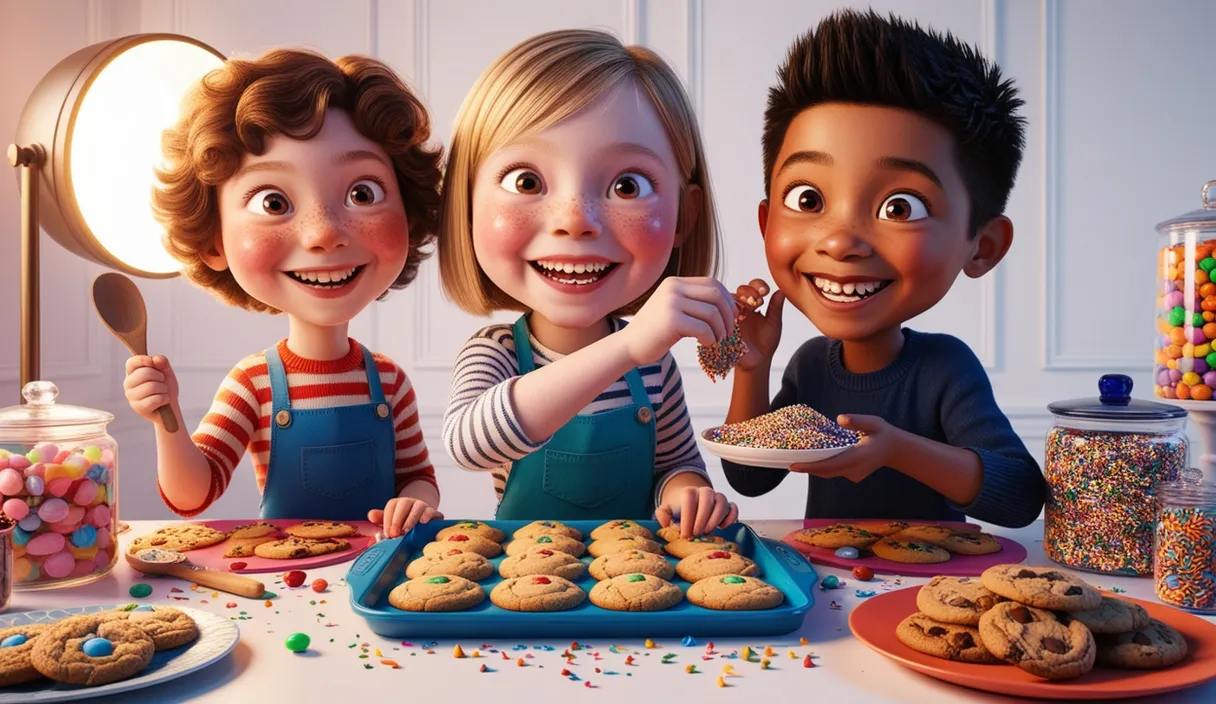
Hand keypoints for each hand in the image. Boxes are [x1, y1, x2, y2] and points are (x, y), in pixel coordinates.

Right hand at [123, 355, 178, 427]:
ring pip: (151, 386)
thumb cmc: (166, 387)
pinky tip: (163, 401)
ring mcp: (132, 397)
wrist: (171, 407)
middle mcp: (128, 384)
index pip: (131, 362)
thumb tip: (156, 359)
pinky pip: (156, 399)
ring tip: (162, 392)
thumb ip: (162, 362)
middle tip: (162, 382)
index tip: (153, 362)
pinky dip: (165, 399)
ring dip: (163, 389)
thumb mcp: (166, 372)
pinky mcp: (138, 408)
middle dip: (159, 377)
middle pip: (144, 373)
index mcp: (132, 373)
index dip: (143, 360)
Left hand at [368, 497, 442, 538]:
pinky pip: (431, 511)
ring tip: (407, 530)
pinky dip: (427, 515)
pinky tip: (423, 522)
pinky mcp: (434, 513)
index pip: (391, 506)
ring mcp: (423, 506)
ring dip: (411, 518)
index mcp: (398, 504)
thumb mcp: (391, 522)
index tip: (387, 534)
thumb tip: (371, 515)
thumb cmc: (404, 524)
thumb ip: (381, 520)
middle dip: (397, 519)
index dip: (388, 520)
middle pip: (403, 504)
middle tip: (394, 534)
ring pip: (417, 507)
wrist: (424, 523)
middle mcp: (410, 502)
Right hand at [621, 277, 736, 365]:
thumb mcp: (673, 309)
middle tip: (729, 331)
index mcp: (675, 283)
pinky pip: (703, 328)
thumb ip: (694, 302)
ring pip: (712, 313)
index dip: (727, 299)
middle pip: (716, 295)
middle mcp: (673, 288)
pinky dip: (710, 338)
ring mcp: (671, 303)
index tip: (732, 316)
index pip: (712, 283)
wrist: (628, 346)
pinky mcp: (672, 321)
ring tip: (717, 340)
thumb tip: (728, 302)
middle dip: (728, 314)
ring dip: (721, 330)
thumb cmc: (654, 332)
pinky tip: (706, 344)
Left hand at [655, 486, 738, 537]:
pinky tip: (723, 527)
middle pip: (707, 499)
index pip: (689, 499)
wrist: (691, 501)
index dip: (688, 517)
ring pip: (722, 503)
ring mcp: (718, 497)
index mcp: (689, 491)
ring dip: (715, 519)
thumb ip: (662, 514)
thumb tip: (665, 524)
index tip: (685, 534)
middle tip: (696, 534)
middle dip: (702, 519)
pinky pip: (733, 507)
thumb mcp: (666, 509)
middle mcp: (705, 492)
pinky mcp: (728, 506)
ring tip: (707, 532)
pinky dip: (731, 517)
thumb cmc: (678, 508)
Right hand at [733, 278, 784, 371]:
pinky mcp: (724, 325)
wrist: (757, 362)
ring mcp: (731, 316)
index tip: (766, 292)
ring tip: (751, 307)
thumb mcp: (773, 323)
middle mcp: (741, 307)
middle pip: (740, 290)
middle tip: (758, 300)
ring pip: (729, 299)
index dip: (758, 286)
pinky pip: (722, 315)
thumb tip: (782, 290)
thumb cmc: (766, 343)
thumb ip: (776, 307)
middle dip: (749, 292)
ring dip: (740, 300)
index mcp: (753, 304)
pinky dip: (730, 312)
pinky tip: (739, 317)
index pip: (753, 287)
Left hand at [788, 414, 895, 481]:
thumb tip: (840, 419)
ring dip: (814, 468)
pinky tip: (813, 459)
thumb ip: (857, 421)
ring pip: (829, 473)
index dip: (810, 466)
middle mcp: (854, 470)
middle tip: (788, 463)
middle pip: (825, 472)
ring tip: (796, 460)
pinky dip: (823, 467)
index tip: (794, 466)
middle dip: (807, 468)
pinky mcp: (853, 475)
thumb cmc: (882, 433)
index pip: (829, 465)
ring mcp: (854, 475)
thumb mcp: (874, 422)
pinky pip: (834, 472)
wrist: (896, 450)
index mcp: (858, 457)